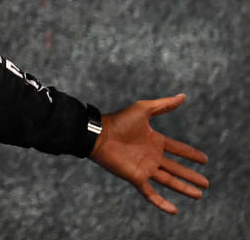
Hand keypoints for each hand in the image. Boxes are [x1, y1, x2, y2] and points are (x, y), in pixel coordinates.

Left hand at [89, 93, 208, 213]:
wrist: (99, 134)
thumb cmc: (119, 121)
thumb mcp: (144, 110)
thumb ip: (164, 105)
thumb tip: (183, 96)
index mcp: (154, 141)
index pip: (177, 149)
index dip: (190, 154)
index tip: (204, 159)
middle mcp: (151, 156)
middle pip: (176, 168)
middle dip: (191, 176)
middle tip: (206, 183)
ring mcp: (144, 168)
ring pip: (169, 181)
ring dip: (184, 188)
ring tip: (199, 194)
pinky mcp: (136, 177)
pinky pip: (150, 193)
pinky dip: (161, 203)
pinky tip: (174, 210)